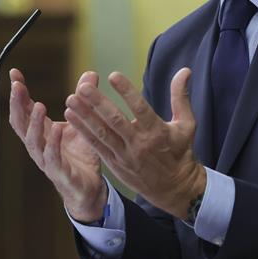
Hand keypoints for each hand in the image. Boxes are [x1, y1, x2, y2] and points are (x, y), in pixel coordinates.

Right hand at [7, 68, 105, 221]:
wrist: (89, 188)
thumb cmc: (80, 155)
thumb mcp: (82, 122)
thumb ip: (83, 100)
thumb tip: (91, 74)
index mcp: (42, 131)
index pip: (24, 109)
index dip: (18, 93)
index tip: (14, 73)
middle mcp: (39, 145)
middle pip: (20, 124)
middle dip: (17, 104)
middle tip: (17, 86)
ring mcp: (46, 160)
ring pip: (33, 141)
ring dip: (33, 122)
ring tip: (38, 105)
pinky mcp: (59, 173)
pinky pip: (52, 158)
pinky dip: (52, 143)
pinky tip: (56, 129)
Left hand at [65, 67, 205, 219]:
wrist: (173, 188)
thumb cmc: (180, 151)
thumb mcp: (186, 124)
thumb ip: (181, 96)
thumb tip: (185, 70)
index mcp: (157, 132)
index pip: (140, 109)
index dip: (127, 92)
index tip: (113, 75)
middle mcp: (139, 144)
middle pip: (115, 121)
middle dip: (98, 103)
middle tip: (83, 87)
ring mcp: (124, 155)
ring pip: (102, 133)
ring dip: (84, 116)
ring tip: (70, 99)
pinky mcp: (114, 163)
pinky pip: (96, 145)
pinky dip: (83, 131)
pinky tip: (71, 116)